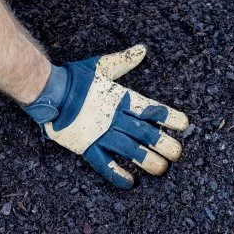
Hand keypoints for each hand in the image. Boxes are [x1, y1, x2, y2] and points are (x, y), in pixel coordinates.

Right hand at [23, 44, 188, 188]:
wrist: (48, 91)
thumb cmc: (75, 77)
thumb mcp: (101, 66)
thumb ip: (124, 61)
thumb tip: (142, 50)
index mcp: (122, 99)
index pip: (153, 109)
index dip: (170, 118)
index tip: (185, 126)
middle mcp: (116, 118)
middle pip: (147, 134)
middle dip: (165, 145)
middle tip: (177, 154)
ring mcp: (102, 134)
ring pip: (132, 152)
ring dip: (149, 162)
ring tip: (162, 170)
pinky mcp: (87, 147)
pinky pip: (105, 165)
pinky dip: (118, 175)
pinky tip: (130, 183)